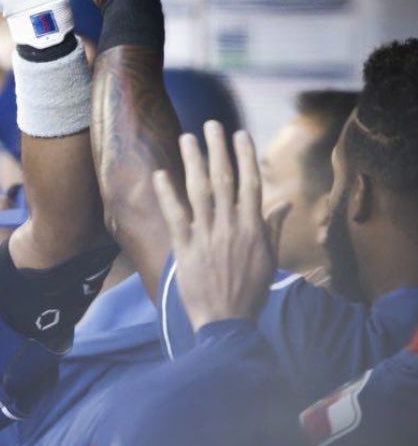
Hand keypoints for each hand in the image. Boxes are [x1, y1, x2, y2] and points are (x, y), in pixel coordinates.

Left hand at [152, 122, 290, 330]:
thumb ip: (271, 228)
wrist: (226, 321)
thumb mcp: (268, 259)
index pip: (250, 184)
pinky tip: (161, 174)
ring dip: (193, 162)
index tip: (240, 134)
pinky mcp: (185, 248)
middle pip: (224, 180)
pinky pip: (176, 216)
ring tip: (186, 137)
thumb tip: (284, 204)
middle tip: (211, 124)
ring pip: (199, 191)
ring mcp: (207, 236)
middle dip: (218, 149)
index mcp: (252, 228)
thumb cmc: (249, 292)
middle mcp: (230, 227)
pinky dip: (168, 194)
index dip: (245, 157)